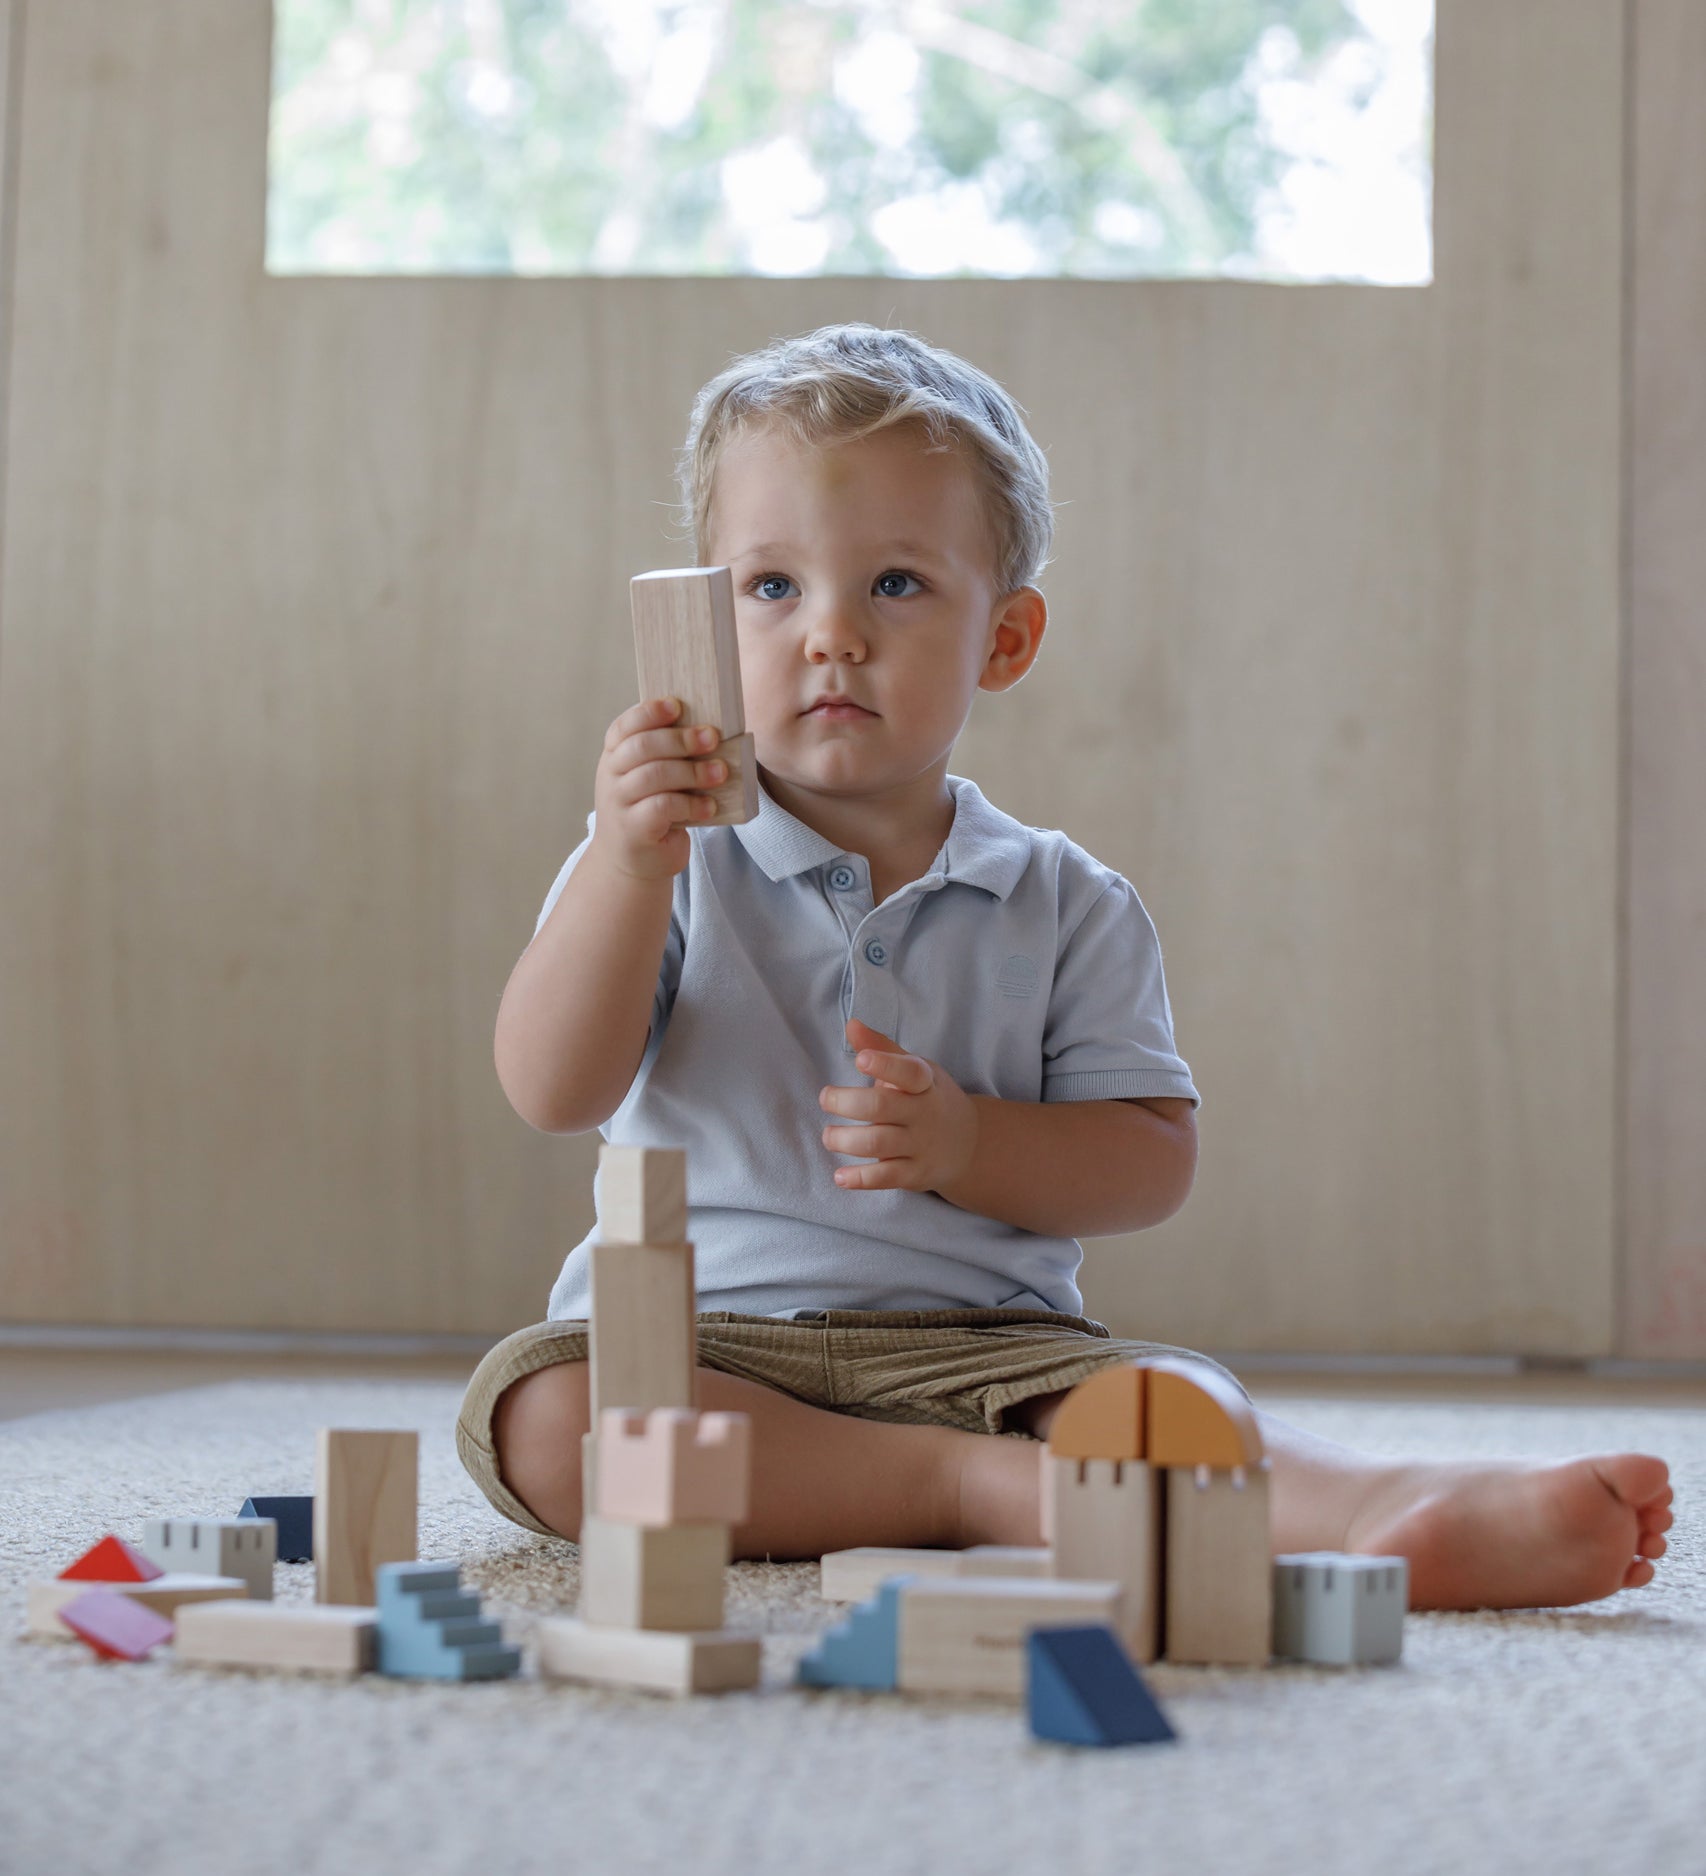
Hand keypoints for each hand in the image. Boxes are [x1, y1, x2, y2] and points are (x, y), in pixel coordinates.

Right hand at [591, 696, 727, 881]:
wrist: (632, 863)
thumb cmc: (650, 812)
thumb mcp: (651, 780)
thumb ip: (667, 757)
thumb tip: (710, 732)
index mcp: (615, 756)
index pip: (625, 726)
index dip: (649, 712)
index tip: (677, 705)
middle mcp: (611, 776)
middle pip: (642, 747)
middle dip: (680, 739)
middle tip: (712, 737)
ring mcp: (619, 803)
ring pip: (654, 775)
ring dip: (693, 771)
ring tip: (721, 772)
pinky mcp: (633, 829)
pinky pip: (663, 808)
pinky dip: (691, 804)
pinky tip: (709, 806)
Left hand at [818, 1018, 978, 1193]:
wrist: (970, 1144)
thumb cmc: (930, 1098)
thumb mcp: (915, 1069)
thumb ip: (882, 1047)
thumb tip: (851, 1024)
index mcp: (924, 1081)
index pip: (907, 1071)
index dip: (884, 1065)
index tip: (861, 1060)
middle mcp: (924, 1112)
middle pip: (881, 1106)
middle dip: (846, 1102)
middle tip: (826, 1098)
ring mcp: (921, 1145)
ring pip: (878, 1143)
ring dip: (844, 1140)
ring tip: (829, 1135)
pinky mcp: (916, 1173)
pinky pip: (885, 1177)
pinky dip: (860, 1179)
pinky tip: (840, 1176)